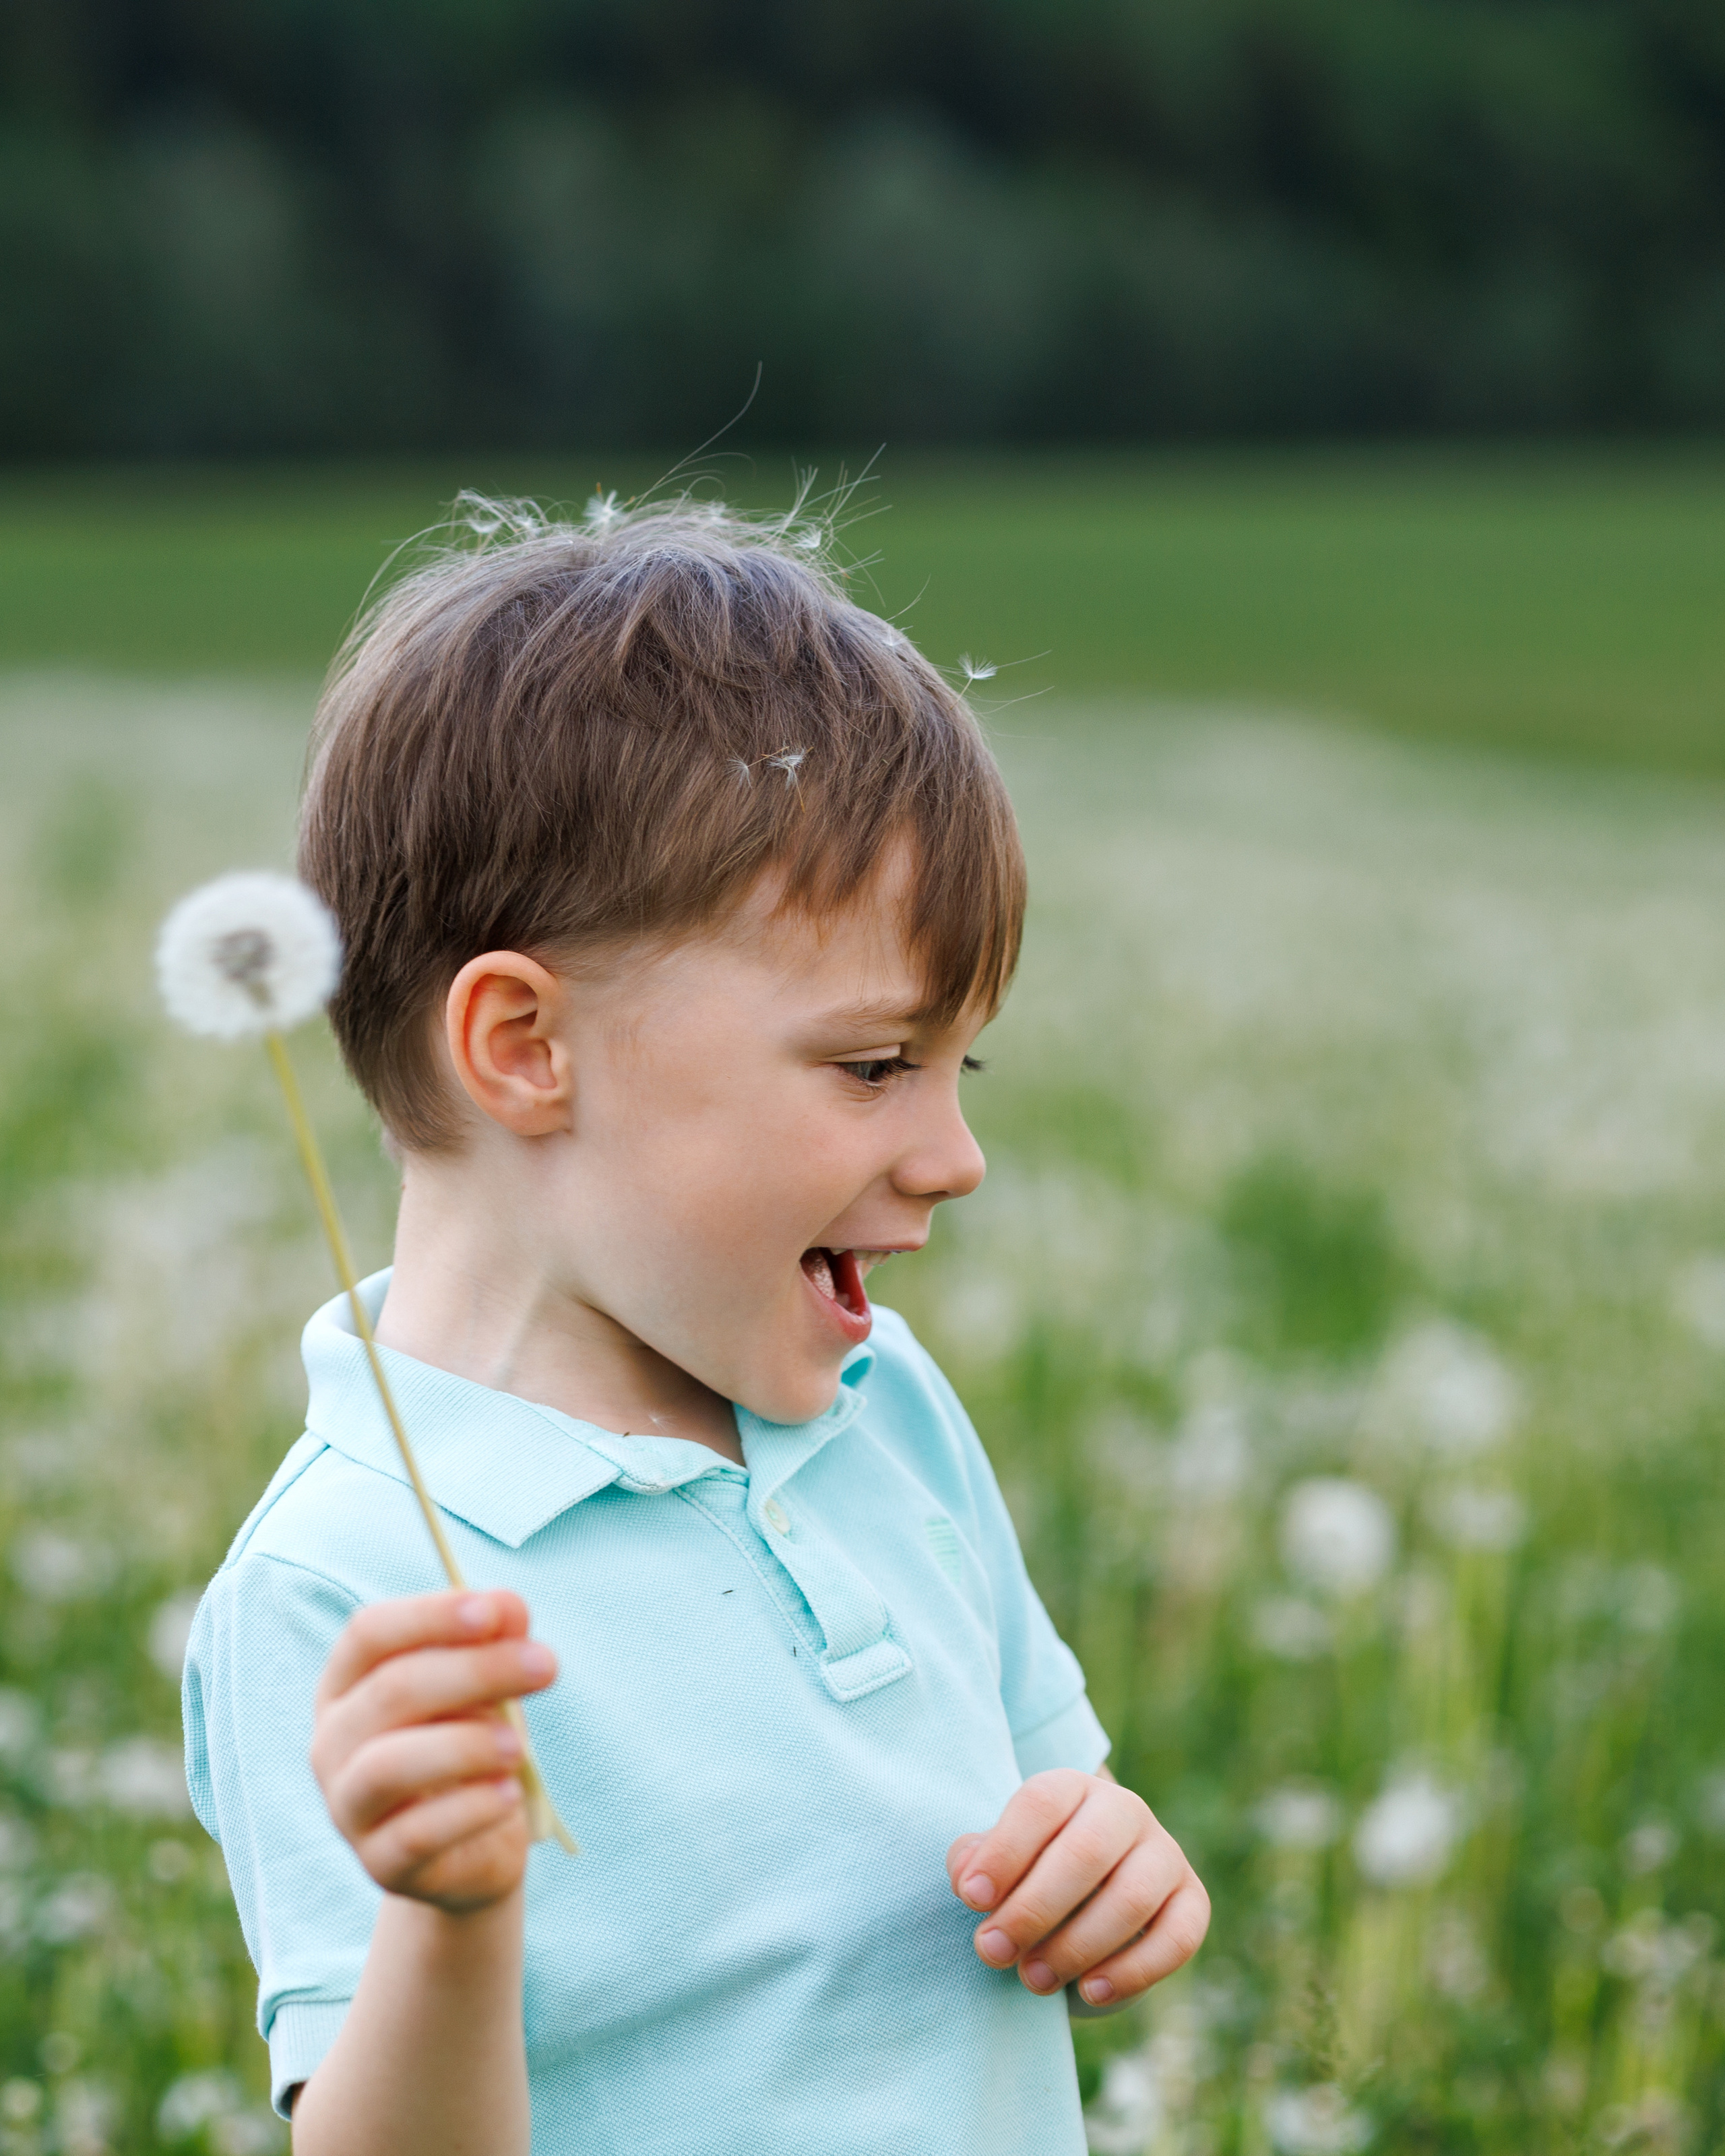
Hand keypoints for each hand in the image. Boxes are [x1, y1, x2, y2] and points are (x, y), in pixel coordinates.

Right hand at [311, 1590, 557, 1914]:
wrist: (474, 1846)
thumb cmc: (471, 1744)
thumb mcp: (487, 1688)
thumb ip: (494, 1643)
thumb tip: (511, 1609)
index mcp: (347, 1685)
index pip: (369, 1633)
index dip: (431, 1616)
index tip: (496, 1611)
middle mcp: (332, 1743)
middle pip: (391, 1692)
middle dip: (476, 1671)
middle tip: (546, 1664)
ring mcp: (348, 1807)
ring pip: (388, 1766)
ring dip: (464, 1746)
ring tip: (518, 1746)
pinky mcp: (379, 1864)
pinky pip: (415, 1835)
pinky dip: (470, 1809)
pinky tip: (509, 1795)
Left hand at [946, 1769, 1209, 2007]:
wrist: (1090, 1885)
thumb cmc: (1030, 1869)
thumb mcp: (997, 1856)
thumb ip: (974, 1861)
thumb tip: (971, 1883)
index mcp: (1072, 1786)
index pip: (1041, 1804)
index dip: (1004, 1852)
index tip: (971, 1899)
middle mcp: (1125, 1809)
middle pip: (1085, 1853)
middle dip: (1033, 1910)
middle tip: (993, 1952)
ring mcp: (1165, 1853)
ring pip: (1131, 1899)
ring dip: (1076, 1947)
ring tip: (1032, 1979)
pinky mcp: (1192, 1900)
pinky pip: (1178, 1937)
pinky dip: (1133, 1971)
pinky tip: (1090, 1992)